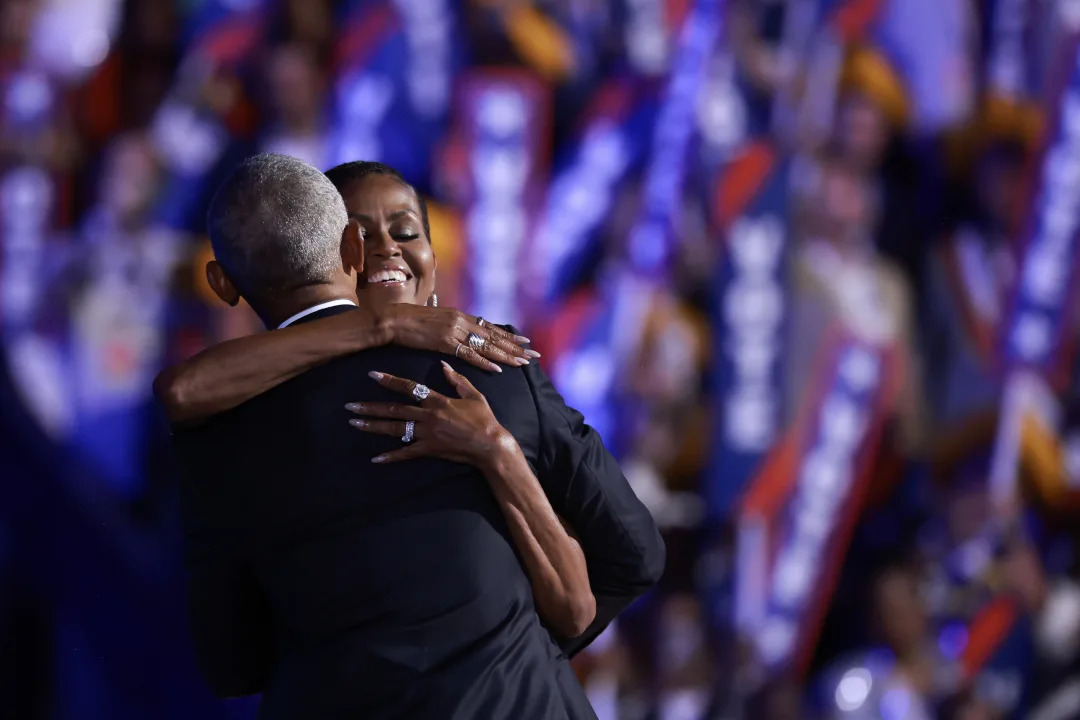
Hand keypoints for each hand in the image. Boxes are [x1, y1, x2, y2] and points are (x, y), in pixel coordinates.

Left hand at [346, 362, 516, 466]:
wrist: (490, 445)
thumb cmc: (484, 419)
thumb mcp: (473, 394)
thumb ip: (457, 380)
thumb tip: (443, 365)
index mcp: (438, 400)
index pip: (409, 387)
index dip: (390, 381)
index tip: (372, 375)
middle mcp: (428, 416)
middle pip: (394, 410)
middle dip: (370, 407)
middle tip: (350, 405)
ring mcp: (427, 434)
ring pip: (395, 429)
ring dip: (373, 426)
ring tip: (354, 423)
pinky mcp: (429, 450)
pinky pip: (406, 453)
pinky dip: (390, 456)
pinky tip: (375, 459)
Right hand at [384, 304, 538, 372]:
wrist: (392, 320)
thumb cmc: (411, 322)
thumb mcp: (437, 321)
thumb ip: (452, 326)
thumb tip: (462, 333)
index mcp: (461, 316)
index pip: (491, 328)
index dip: (509, 336)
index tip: (526, 342)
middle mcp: (462, 321)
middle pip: (494, 336)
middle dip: (515, 347)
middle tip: (534, 354)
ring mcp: (454, 331)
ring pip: (486, 346)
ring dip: (506, 355)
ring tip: (522, 362)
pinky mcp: (445, 342)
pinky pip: (468, 355)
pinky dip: (483, 362)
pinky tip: (497, 368)